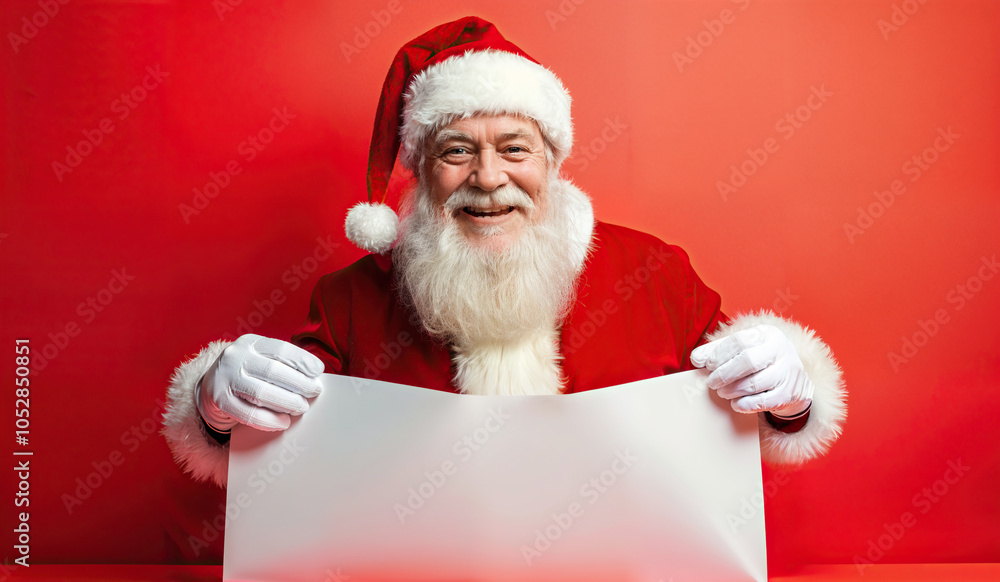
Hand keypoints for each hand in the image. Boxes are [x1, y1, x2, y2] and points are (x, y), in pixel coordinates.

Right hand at [195, 334, 323, 431]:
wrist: (210, 386)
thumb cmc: (246, 372)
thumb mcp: (260, 358)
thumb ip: (282, 363)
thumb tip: (313, 376)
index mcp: (250, 343)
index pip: (281, 349)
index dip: (302, 360)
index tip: (317, 371)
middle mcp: (235, 357)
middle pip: (273, 371)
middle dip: (299, 384)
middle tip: (314, 392)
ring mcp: (225, 378)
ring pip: (261, 393)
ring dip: (286, 403)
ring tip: (301, 407)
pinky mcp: (220, 400)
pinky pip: (248, 413)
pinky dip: (269, 420)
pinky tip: (283, 422)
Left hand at [690, 324, 812, 416]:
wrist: (793, 382)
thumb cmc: (761, 362)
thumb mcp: (743, 349)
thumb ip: (718, 350)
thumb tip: (696, 358)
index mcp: (767, 334)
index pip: (739, 340)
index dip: (719, 354)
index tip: (707, 365)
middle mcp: (781, 349)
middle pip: (748, 361)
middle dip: (724, 374)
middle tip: (712, 383)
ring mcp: (788, 372)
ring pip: (755, 383)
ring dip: (732, 390)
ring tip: (722, 392)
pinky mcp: (789, 394)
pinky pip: (763, 402)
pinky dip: (745, 404)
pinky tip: (736, 403)